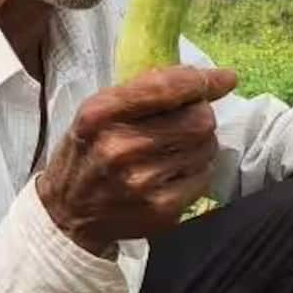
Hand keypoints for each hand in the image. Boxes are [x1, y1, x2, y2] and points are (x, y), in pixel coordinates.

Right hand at [36, 65, 239, 255]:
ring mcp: (142, 182)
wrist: (67, 214)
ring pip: (206, 147)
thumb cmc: (88, 153)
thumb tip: (217, 79)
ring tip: (172, 152)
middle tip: (183, 124)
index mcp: (100, 115)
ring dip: (198, 145)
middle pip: (199, 119)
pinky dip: (195, 172)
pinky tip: (172, 175)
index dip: (204, 80)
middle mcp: (120, 148)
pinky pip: (204, 177)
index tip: (224, 79)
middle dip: (199, 116)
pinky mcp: (161, 209)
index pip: (168, 87)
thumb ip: (145, 90)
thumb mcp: (98, 113)